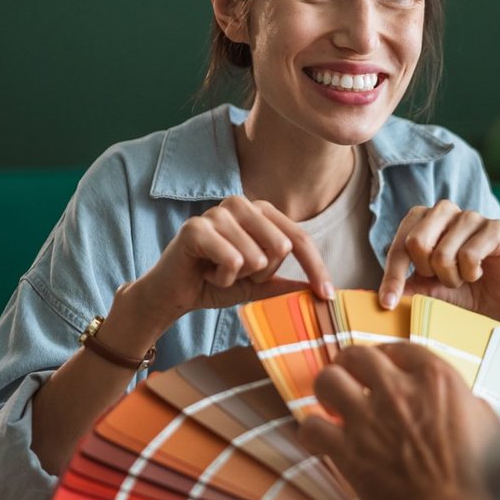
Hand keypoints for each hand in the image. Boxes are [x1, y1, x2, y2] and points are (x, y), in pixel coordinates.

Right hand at [130, 195, 333, 329]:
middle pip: (281, 247)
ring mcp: (217, 212)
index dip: (316, 268)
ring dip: (237, 277)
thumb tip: (321, 291)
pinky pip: (232, 260)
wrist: (172, 294)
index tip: (327, 296)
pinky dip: (222, 278)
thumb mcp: (257, 285)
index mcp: (259, 212)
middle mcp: (240, 204)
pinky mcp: (196, 227)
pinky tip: (205, 272)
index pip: (298, 238)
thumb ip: (286, 283)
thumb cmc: (214, 283)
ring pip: (256, 257)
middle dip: (262, 273)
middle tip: (235, 273)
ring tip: (217, 272)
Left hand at [298, 342, 494, 499]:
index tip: (384, 367)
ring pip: (328, 380)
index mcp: (436, 379)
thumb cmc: (477, 476)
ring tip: (332, 403)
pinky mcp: (347, 450)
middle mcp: (398, 390)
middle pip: (357, 355)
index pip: (400, 348)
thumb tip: (469, 404)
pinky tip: (322, 438)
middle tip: (349, 376)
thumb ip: (471, 405)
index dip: (387, 356)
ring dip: (327, 389)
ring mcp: (368, 418)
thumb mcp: (489, 426)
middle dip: (350, 364)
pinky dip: (312, 431)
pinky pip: (311, 426)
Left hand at [379, 200, 499, 325]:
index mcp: (422, 217)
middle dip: (428, 272)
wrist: (492, 306)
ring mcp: (472, 216)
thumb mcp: (421, 289)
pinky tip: (479, 273)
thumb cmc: (455, 292)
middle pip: (417, 242)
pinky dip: (470, 273)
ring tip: (462, 277)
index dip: (393, 275)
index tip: (388, 303)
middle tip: (443, 278)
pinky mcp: (496, 227)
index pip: (400, 243)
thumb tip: (375, 296)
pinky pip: (469, 255)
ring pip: (443, 253)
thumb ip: (400, 286)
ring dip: (451, 277)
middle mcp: (445, 210)